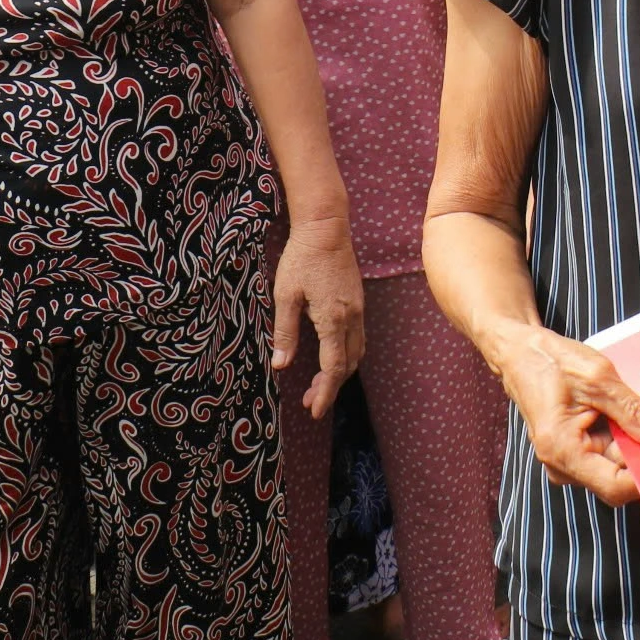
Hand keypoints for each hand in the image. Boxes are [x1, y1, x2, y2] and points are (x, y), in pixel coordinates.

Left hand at [271, 213, 363, 418]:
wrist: (327, 228)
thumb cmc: (302, 259)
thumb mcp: (285, 295)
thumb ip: (285, 332)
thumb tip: (281, 365)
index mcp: (334, 319)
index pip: (333, 367)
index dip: (325, 392)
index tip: (315, 411)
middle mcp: (352, 317)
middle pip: (348, 364)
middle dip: (330, 387)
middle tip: (309, 402)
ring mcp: (358, 309)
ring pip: (356, 352)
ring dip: (339, 372)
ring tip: (317, 385)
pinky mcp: (357, 301)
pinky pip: (357, 337)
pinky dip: (345, 355)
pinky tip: (330, 356)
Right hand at [492, 324, 639, 506]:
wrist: (521, 353)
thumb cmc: (553, 362)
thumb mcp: (599, 378)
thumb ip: (633, 410)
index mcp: (563, 451)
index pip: (615, 486)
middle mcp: (563, 466)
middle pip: (619, 475)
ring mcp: (569, 460)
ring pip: (616, 463)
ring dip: (638, 443)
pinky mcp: (575, 449)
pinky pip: (608, 451)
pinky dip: (626, 435)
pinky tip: (639, 415)